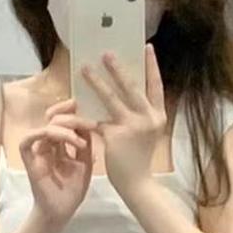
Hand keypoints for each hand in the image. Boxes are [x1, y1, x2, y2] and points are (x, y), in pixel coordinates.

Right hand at [20, 97, 93, 229]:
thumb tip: (91, 124)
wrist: (62, 212)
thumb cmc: (72, 191)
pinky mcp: (30, 162)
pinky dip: (37, 134)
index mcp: (60, 146)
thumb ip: (86, 145)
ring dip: (63, 130)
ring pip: (45, 129)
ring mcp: (38, 153)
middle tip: (88, 126)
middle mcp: (48, 146)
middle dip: (71, 119)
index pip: (62, 121)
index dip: (69, 112)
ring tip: (79, 142)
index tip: (83, 110)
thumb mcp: (85, 164)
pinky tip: (55, 138)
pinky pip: (26, 142)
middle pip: (54, 121)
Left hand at [81, 43, 166, 199]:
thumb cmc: (140, 159)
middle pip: (132, 87)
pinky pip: (96, 120)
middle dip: (118, 68)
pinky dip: (83, 114)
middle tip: (106, 53)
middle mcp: (148, 118)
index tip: (146, 47)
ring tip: (85, 69)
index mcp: (158, 116)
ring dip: (96, 82)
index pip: (156, 86)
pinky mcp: (115, 136)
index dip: (152, 66)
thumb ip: (141, 115)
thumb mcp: (147, 134)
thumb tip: (124, 93)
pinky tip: (74, 104)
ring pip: (111, 98)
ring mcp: (132, 126)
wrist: (137, 185)